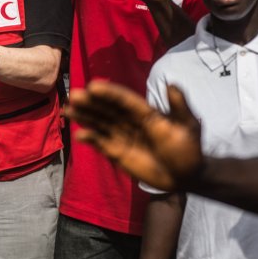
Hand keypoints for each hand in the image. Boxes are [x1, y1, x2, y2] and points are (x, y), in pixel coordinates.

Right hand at [66, 80, 202, 191]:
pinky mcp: (118, 152)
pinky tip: (80, 135)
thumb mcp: (188, 125)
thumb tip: (172, 83)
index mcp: (145, 112)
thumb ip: (179, 106)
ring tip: (68, 110)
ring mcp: (123, 136)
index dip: (109, 93)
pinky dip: (91, 139)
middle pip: (107, 109)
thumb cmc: (189, 149)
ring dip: (85, 116)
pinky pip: (101, 143)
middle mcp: (130, 121)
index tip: (93, 86)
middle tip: (74, 95)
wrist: (187, 175)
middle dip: (91, 103)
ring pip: (100, 123)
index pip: (124, 100)